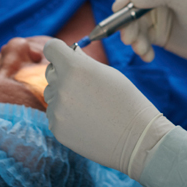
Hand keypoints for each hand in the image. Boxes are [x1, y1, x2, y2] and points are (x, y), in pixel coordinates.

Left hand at [43, 39, 173, 180]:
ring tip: (88, 107)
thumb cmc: (127, 102)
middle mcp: (62, 86)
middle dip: (62, 74)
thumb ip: (85, 61)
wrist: (136, 138)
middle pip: (50, 72)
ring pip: (51, 95)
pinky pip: (54, 116)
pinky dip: (66, 117)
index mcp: (75, 67)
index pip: (52, 48)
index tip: (64, 56)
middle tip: (83, 85)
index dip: (58, 51)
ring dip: (64, 97)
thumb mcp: (109, 73)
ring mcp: (57, 109)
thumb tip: (71, 52)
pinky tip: (86, 122)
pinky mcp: (57, 128)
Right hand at [114, 0, 186, 89]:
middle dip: (126, 22)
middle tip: (128, 38)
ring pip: (132, 24)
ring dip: (133, 38)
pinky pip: (140, 39)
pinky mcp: (157, 34)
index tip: (120, 8)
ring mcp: (156, 16)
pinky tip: (149, 56)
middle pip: (129, 5)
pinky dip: (141, 48)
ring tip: (142, 50)